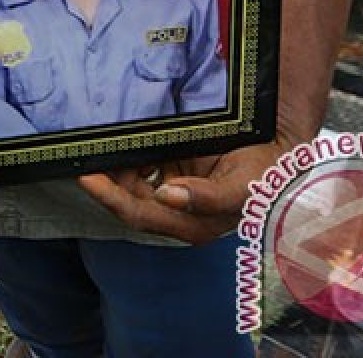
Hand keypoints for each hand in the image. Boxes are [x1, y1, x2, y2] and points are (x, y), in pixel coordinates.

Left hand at [78, 139, 291, 244]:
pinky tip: (119, 139)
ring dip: (113, 165)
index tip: (86, 176)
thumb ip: (207, 197)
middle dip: (104, 180)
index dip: (109, 197)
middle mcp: (175, 211)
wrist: (280, 153)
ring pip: (130, 180)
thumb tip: (168, 196)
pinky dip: (129, 153)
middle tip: (82, 154)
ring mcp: (172, 190)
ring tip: (97, 144)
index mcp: (188, 224)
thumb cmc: (263, 176)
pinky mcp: (173, 169)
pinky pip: (142, 162)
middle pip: (126, 198)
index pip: (137, 214)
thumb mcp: (241, 187)